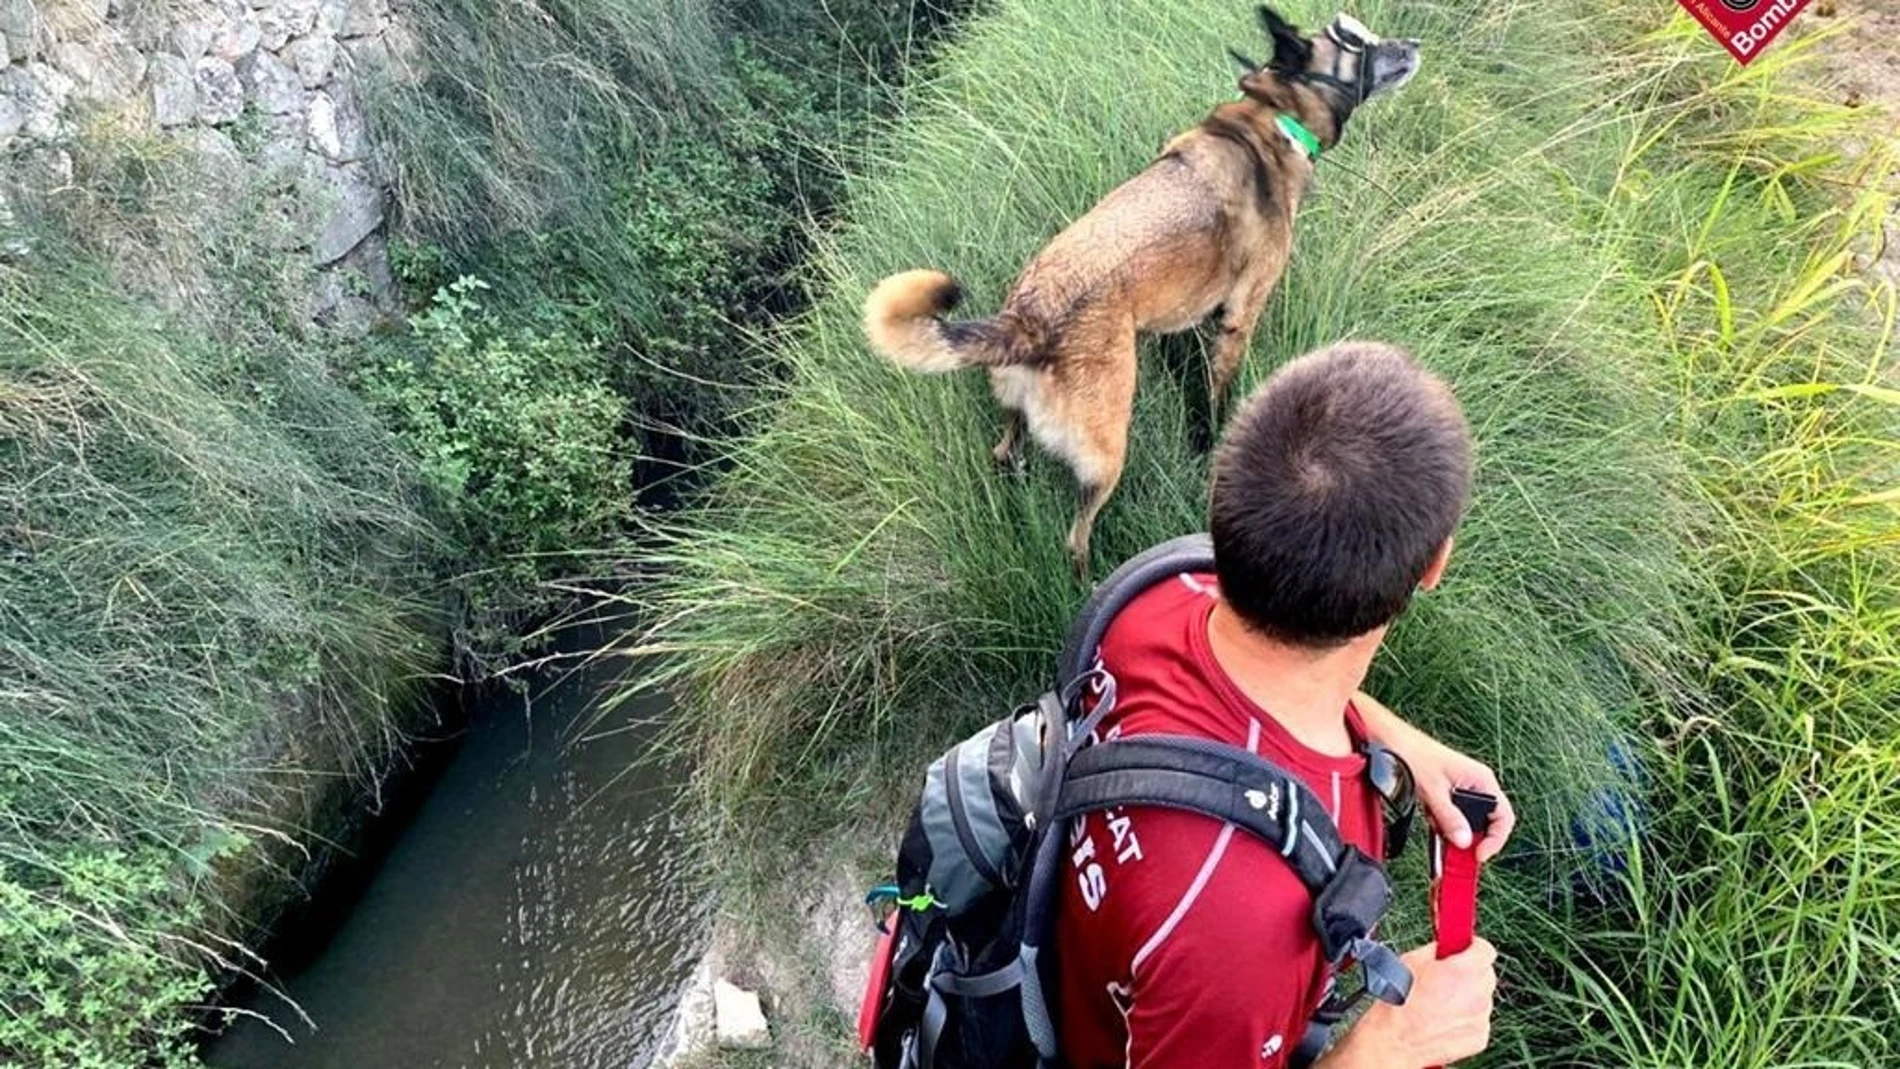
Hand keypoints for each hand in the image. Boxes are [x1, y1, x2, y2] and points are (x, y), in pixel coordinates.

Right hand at [1325, 940, 1497, 1067]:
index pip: (1486, 949)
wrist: (1395, 1040)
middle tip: (1449, 977)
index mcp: (1462, 970)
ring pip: (1483, 997)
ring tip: (1442, 1002)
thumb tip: (1443, 948)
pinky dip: (1466, 1018)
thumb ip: (1436, 951)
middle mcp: (1477, 993)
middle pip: (1486, 974)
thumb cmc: (1398, 1003)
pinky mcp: (1480, 1037)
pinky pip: (1479, 1020)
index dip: (1473, 948)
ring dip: (1468, 996)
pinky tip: (1444, 1019)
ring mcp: (1481, 1017)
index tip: (1465, 950)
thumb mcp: (1411, 961)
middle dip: (1470, 972)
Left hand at [1354, 692, 1516, 862]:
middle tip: (1458, 856)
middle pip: (1486, 823)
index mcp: (1481, 780)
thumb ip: (1449, 817)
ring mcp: (1460, 790)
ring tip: (1441, 840)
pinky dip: (1442, 825)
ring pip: (1467, 822)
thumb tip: (1464, 842)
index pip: (1503, 817)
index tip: (1479, 854)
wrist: (1388, 739)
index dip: (1496, 840)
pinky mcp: (1445, 794)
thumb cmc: (1412, 751)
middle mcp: (1475, 784)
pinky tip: (1431, 824)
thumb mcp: (1433, 790)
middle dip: (1472, 839)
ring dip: (1454, 833)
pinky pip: (1450, 817)